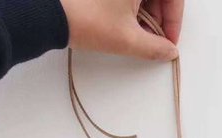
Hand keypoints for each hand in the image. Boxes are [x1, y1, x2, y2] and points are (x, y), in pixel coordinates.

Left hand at [60, 0, 183, 59]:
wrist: (46, 12)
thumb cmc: (84, 17)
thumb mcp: (127, 39)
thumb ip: (155, 47)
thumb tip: (168, 50)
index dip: (175, 21)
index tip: (169, 40)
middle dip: (159, 16)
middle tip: (154, 39)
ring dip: (144, 11)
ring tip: (135, 33)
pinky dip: (129, 4)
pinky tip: (122, 21)